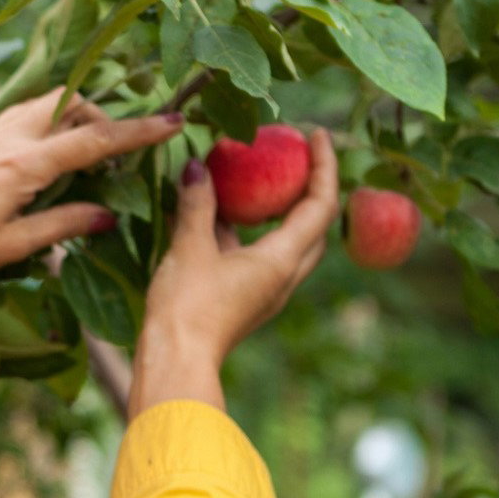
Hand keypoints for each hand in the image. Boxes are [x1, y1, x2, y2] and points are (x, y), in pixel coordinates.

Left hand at [0, 87, 185, 294]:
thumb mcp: (14, 245)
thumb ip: (63, 224)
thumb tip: (107, 216)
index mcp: (24, 164)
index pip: (94, 139)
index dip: (139, 131)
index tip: (175, 121)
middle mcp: (2, 136)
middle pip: (67, 104)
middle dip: (99, 117)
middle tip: (113, 147)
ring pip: (30, 101)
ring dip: (60, 111)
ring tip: (71, 139)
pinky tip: (4, 122)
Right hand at [144, 127, 340, 366]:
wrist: (174, 363)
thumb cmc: (186, 307)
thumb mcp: (189, 247)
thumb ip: (197, 204)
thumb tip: (197, 165)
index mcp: (281, 260)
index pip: (321, 204)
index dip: (324, 165)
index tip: (316, 134)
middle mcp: (283, 277)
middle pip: (315, 227)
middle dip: (311, 191)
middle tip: (294, 160)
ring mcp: (265, 292)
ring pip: (287, 245)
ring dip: (280, 213)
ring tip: (255, 183)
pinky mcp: (244, 301)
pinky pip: (259, 258)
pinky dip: (250, 234)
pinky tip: (218, 219)